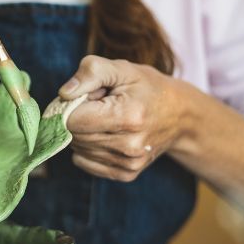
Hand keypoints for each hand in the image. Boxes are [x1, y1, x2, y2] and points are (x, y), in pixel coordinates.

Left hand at [58, 55, 188, 181]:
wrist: (180, 115)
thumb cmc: (146, 87)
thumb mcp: (121, 69)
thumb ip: (90, 73)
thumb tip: (64, 94)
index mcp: (128, 116)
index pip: (72, 119)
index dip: (69, 105)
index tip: (85, 96)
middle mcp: (129, 145)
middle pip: (73, 135)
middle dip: (77, 118)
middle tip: (96, 105)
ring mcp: (129, 163)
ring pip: (77, 149)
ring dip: (83, 133)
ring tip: (105, 119)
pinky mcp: (126, 174)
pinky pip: (84, 162)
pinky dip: (87, 148)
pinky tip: (106, 135)